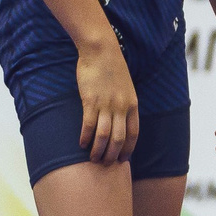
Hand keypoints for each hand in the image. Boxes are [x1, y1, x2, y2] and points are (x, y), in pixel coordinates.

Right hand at [76, 41, 140, 163]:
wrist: (101, 51)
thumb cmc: (112, 68)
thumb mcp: (126, 88)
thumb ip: (125, 103)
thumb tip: (120, 119)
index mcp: (133, 105)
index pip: (134, 133)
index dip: (128, 148)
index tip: (124, 159)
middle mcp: (122, 107)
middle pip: (119, 139)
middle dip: (113, 155)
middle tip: (105, 164)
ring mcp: (107, 105)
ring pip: (105, 136)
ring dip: (98, 150)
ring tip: (93, 159)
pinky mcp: (91, 101)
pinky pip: (89, 125)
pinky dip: (86, 137)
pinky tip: (81, 144)